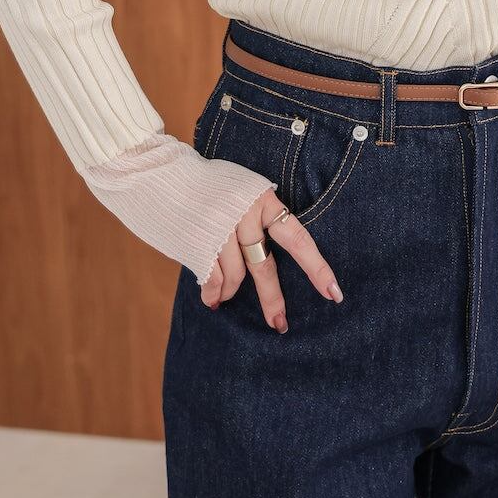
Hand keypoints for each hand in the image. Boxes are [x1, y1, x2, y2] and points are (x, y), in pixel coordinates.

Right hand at [198, 187, 343, 331]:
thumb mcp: (243, 189)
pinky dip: (214, 293)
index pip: (298, 239)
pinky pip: (213, 279)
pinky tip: (214, 300)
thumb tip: (266, 253)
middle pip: (265, 267)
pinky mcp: (197, 245)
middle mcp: (245, 215)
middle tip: (280, 324)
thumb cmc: (209, 184)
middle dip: (273, 299)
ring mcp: (220, 231)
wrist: (164, 173)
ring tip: (227, 298)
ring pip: (235, 276)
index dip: (317, 268)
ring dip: (232, 292)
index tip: (334, 293)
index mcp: (264, 200)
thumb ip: (258, 216)